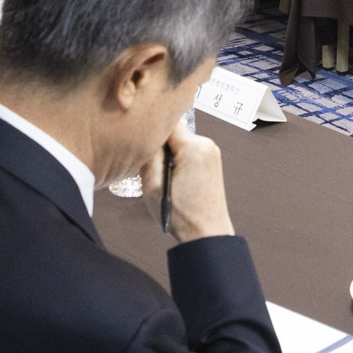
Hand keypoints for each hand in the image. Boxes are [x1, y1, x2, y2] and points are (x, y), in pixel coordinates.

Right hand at [141, 118, 232, 241]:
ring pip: (180, 140)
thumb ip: (148, 154)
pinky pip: (188, 149)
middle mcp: (206, 144)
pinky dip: (178, 158)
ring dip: (169, 153)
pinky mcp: (211, 159)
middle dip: (159, 144)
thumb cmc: (182, 215)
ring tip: (165, 177)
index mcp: (193, 147)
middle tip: (152, 167)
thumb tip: (144, 134)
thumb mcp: (152, 185)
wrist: (206, 233)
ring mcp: (211, 151)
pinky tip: (175, 178)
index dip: (151, 128)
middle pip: (173, 130)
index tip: (141, 140)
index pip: (166, 120)